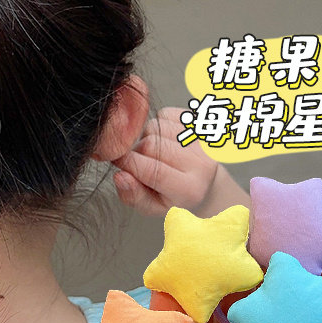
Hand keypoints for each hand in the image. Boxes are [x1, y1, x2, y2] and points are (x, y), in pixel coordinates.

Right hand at [110, 108, 246, 217]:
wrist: (207, 185)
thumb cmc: (177, 198)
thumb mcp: (152, 207)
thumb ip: (134, 196)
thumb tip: (120, 176)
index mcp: (190, 189)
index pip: (152, 171)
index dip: (127, 163)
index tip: (115, 160)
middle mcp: (201, 164)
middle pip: (151, 145)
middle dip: (136, 152)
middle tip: (139, 163)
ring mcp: (202, 142)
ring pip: (156, 127)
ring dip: (147, 138)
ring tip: (154, 153)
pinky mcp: (201, 125)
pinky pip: (166, 115)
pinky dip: (158, 124)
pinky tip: (164, 139)